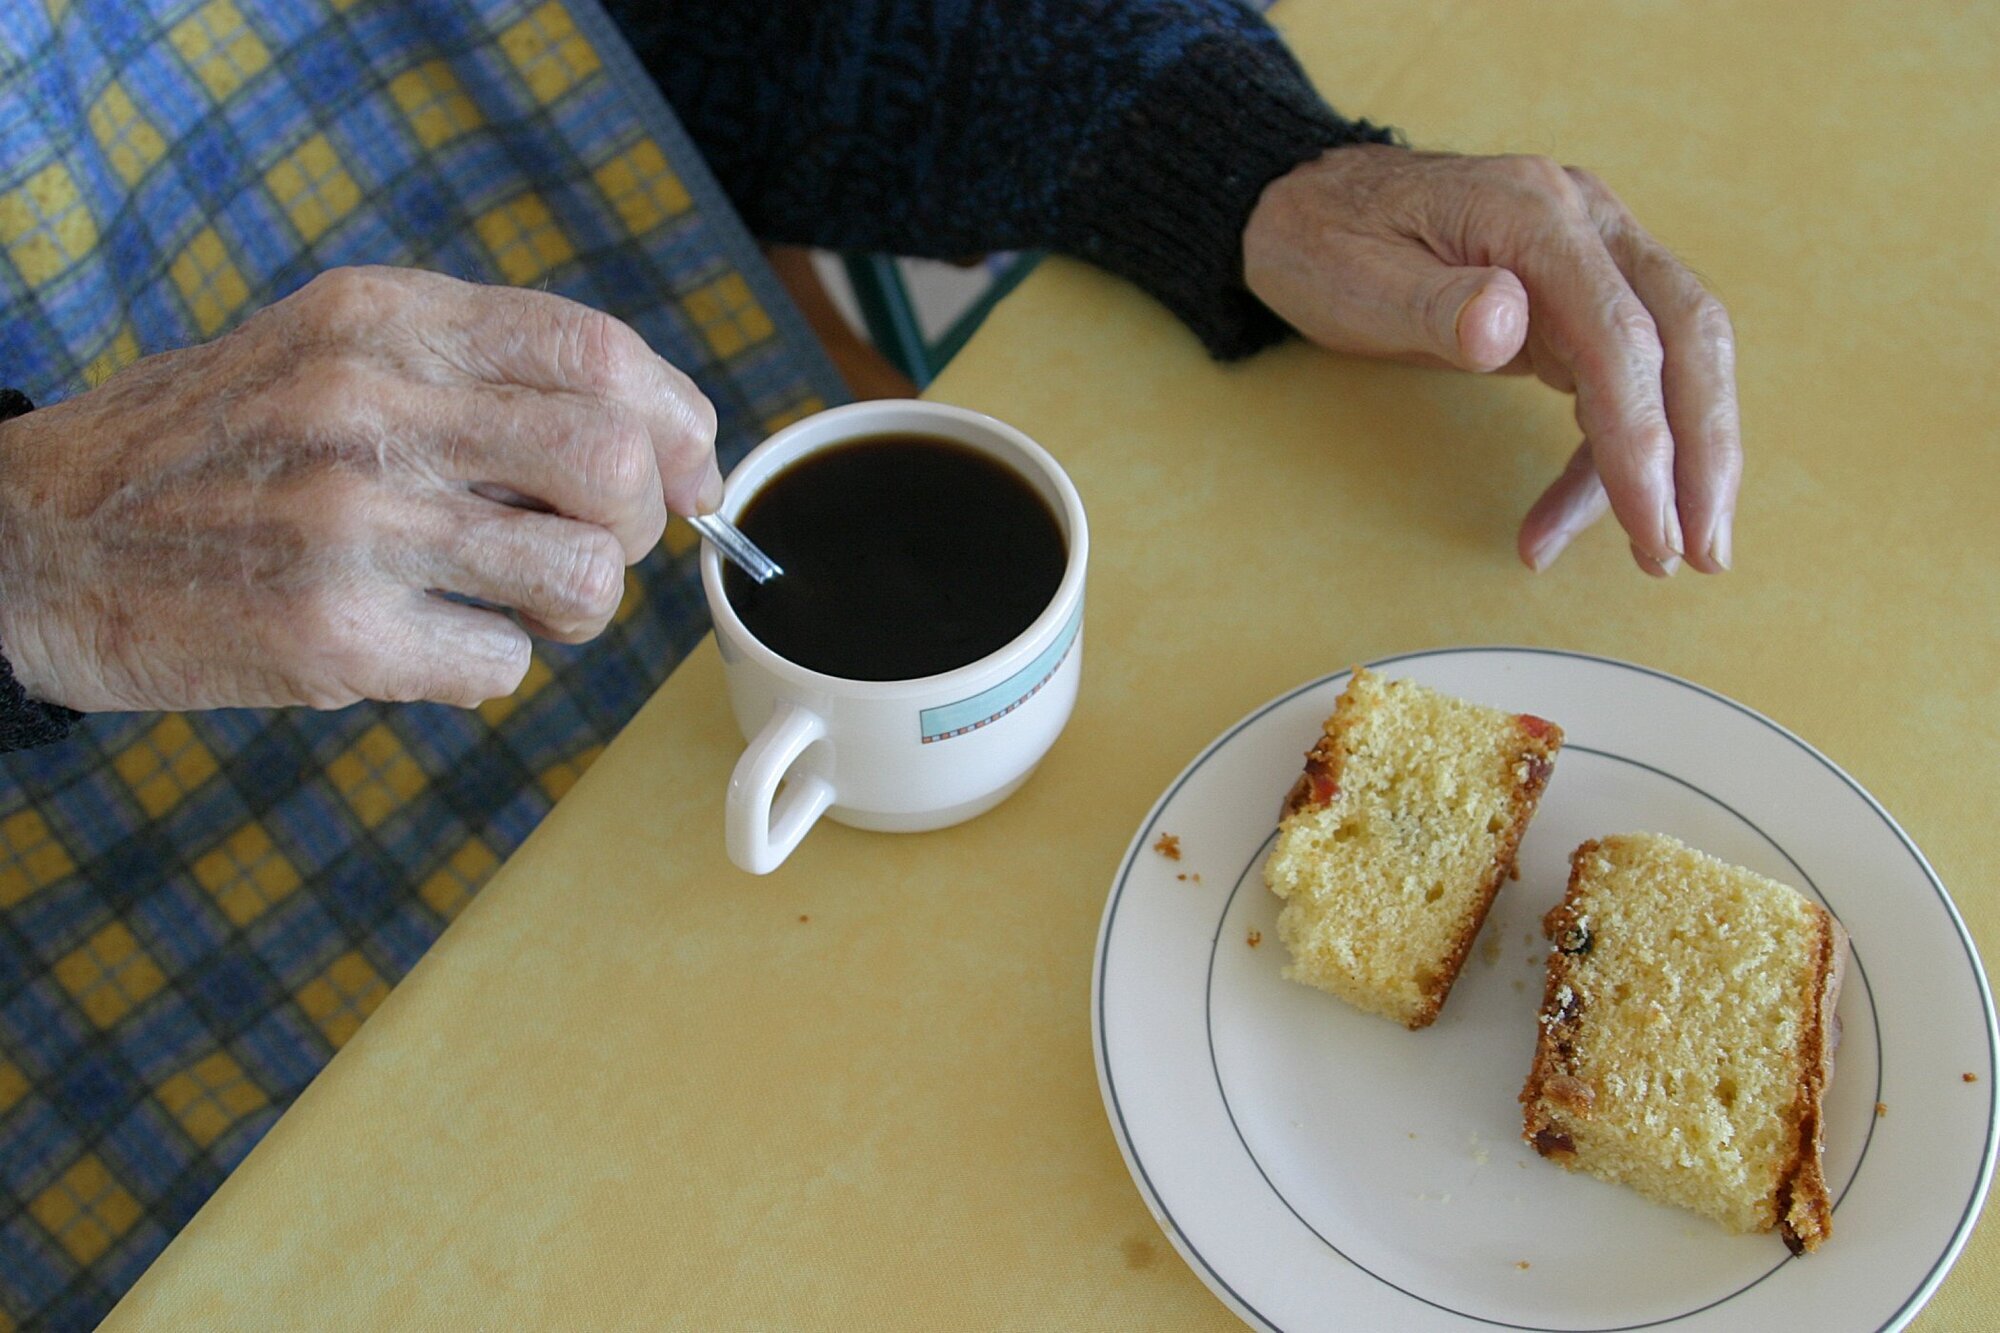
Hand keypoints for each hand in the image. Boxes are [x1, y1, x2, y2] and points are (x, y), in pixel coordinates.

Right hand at [0, 266, 719, 711]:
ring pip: (582, 578)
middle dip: (638, 524)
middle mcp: (369, 408)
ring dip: (573, 607)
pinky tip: (421, 640)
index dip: (680, 423)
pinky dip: (485, 666)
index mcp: (381, 321)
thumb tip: (663, 439)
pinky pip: (502, 665)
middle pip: (616, 467)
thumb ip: (476, 370)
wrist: (33, 537)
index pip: (600, 355)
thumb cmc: (214, 447)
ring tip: (509, 600)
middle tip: (588, 545)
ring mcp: (351, 525)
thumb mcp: (328, 350)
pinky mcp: (332, 635)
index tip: (692, 474)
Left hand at [1243, 144, 1738, 575]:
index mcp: (1533, 212)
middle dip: (1705, 453)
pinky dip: (1612, 455)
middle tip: (1702, 553)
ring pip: (1675, 361)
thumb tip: (1507, 325)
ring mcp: (1592, 257)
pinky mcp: (1582, 300)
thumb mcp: (1357, 275)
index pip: (1620, 333)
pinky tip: (1568, 515)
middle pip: (1686, 338)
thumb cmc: (1328, 241)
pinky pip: (1624, 380)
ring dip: (1681, 464)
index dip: (1644, 437)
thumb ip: (1435, 303)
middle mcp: (1586, 224)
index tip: (1654, 525)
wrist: (1311, 203)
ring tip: (1657, 557)